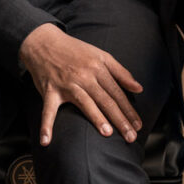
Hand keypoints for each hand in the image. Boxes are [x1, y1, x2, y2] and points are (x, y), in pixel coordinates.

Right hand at [19, 23, 142, 145]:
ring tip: (108, 134)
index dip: (129, 109)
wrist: (44, 42)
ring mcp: (67, 84)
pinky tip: (46, 140)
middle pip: (106, 100)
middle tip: (131, 137)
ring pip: (85, 103)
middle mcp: (85, 77)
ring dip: (96, 118)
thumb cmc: (75, 50)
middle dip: (120, 119)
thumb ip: (121, 72)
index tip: (138, 125)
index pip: (117, 92)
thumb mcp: (101, 55)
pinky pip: (48, 110)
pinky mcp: (50, 91)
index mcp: (99, 68)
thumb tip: (139, 88)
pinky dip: (46, 125)